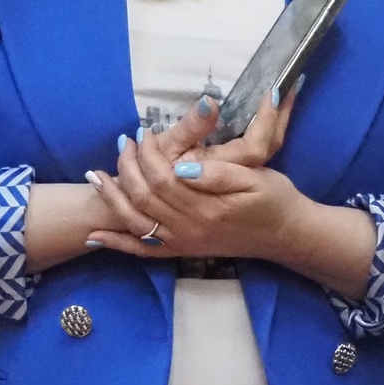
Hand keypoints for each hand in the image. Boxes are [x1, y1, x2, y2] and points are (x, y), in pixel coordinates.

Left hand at [85, 86, 305, 260]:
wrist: (288, 236)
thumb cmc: (274, 200)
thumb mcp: (255, 177)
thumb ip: (218, 172)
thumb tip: (182, 164)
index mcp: (206, 208)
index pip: (163, 178)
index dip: (148, 154)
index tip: (144, 132)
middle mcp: (190, 230)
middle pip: (145, 197)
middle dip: (128, 168)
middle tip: (123, 143)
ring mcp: (184, 243)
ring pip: (136, 222)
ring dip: (113, 199)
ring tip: (96, 175)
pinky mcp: (183, 251)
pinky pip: (144, 251)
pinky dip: (118, 244)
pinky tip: (96, 237)